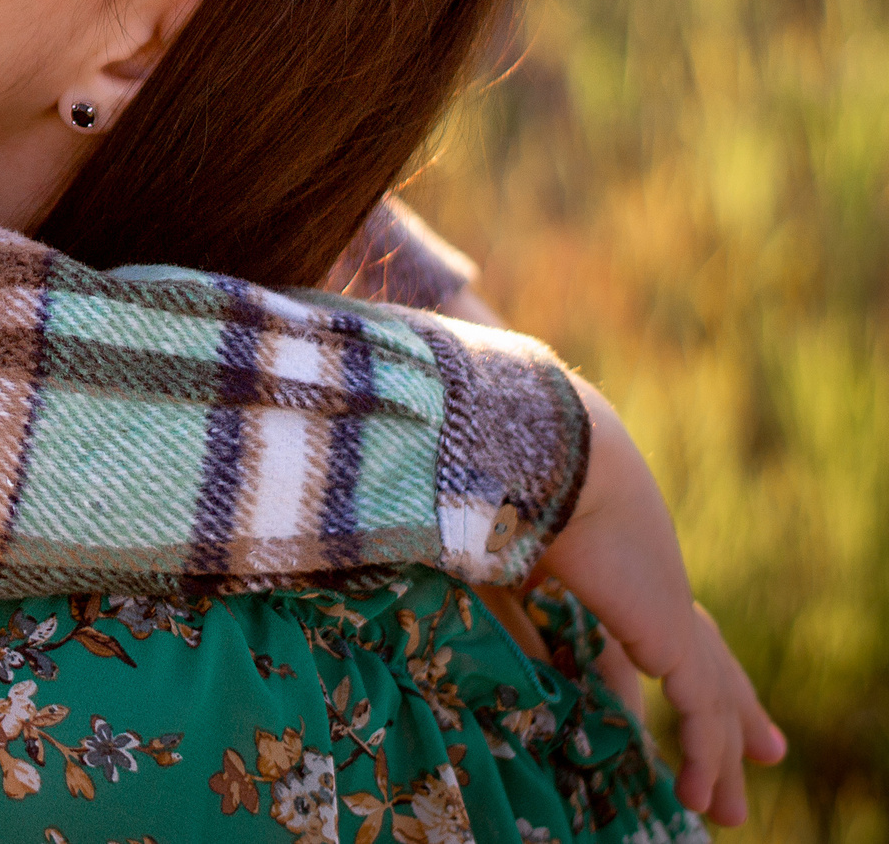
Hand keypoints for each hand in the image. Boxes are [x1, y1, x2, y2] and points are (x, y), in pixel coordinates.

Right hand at [537, 375, 786, 825]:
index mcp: (606, 560)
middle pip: (701, 660)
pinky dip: (707, 753)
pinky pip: (701, 709)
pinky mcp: (673, 633)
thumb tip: (536, 674)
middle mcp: (646, 584)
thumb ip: (519, 624)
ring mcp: (665, 608)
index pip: (638, 629)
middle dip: (727, 707)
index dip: (639, 673)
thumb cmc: (503, 496)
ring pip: (711, 691)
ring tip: (725, 805)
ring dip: (724, 748)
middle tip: (760, 748)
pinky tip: (705, 793)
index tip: (638, 702)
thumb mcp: (497, 572)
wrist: (546, 454)